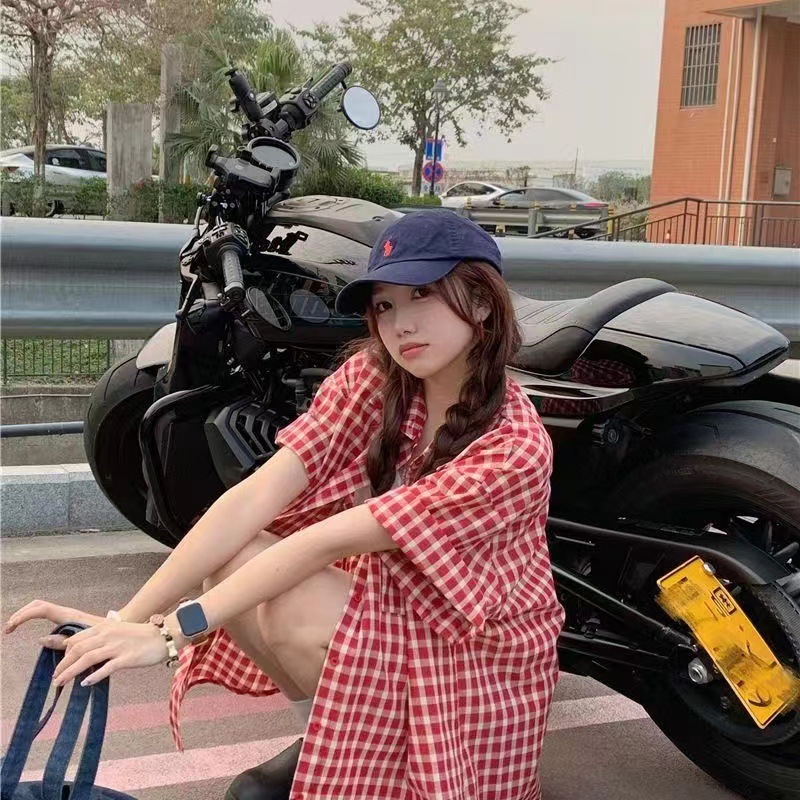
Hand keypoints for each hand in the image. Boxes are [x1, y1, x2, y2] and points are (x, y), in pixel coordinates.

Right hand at [4, 600, 107, 647]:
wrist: (123, 625)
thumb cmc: (108, 633)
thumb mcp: (86, 640)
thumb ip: (63, 642)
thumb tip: (40, 639)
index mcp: (69, 615)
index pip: (41, 609)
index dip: (24, 616)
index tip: (11, 627)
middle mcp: (66, 612)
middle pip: (37, 605)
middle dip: (21, 613)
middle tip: (8, 628)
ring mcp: (67, 615)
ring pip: (41, 608)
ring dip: (26, 614)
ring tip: (12, 627)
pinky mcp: (69, 620)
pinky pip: (46, 615)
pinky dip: (34, 617)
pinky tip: (28, 628)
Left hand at [52, 620, 167, 686]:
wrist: (163, 636)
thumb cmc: (140, 636)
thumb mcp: (117, 631)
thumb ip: (101, 639)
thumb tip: (83, 653)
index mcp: (104, 627)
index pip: (76, 639)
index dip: (64, 653)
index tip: (61, 665)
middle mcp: (108, 635)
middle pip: (78, 649)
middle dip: (63, 664)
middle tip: (55, 677)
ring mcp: (118, 646)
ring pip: (88, 658)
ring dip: (71, 671)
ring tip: (61, 682)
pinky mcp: (128, 658)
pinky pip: (107, 668)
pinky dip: (94, 676)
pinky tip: (85, 683)